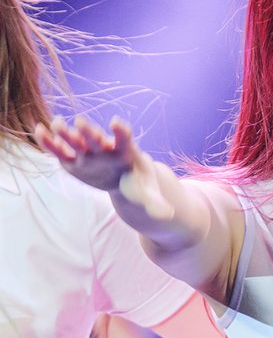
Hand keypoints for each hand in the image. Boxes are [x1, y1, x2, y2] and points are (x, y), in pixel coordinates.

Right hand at [35, 116, 174, 220]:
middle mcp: (105, 147)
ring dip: (67, 133)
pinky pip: (61, 149)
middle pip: (97, 138)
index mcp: (126, 152)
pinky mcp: (74, 158)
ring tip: (57, 124)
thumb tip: (168, 215)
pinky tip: (40, 131)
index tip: (117, 123)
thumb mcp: (148, 194)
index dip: (122, 132)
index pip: (125, 139)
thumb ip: (156, 204)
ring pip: (77, 140)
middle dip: (90, 131)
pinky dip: (51, 142)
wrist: (123, 178)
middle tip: (81, 122)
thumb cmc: (138, 183)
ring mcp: (88, 151)